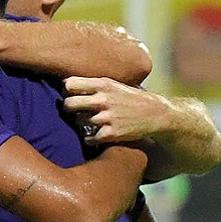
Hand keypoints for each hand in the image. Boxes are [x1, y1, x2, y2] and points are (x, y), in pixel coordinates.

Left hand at [61, 76, 177, 144]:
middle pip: (68, 104)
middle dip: (68, 108)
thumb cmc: (131, 98)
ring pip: (78, 121)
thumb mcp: (114, 84)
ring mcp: (107, 117)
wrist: (155, 114)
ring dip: (81, 123)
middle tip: (73, 110)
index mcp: (103, 84)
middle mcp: (103, 99)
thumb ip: (94, 84)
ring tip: (89, 121)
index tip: (69, 94)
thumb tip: (65, 83)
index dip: (66, 90)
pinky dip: (89, 138)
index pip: (70, 84)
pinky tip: (95, 135)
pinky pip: (88, 138)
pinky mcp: (111, 134)